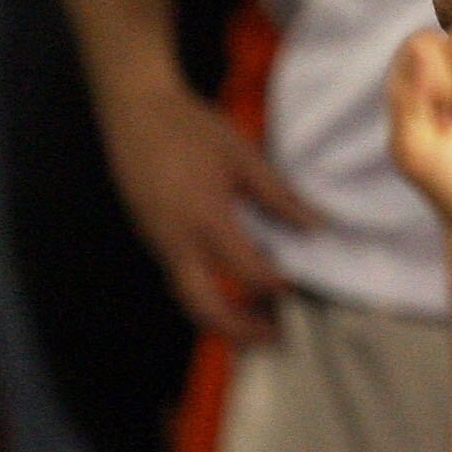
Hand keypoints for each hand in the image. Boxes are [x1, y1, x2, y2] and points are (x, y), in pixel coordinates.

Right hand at [98, 78, 318, 343]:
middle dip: (239, 330)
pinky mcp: (152, 237)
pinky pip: (179, 278)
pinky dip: (206, 294)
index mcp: (204, 219)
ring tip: (259, 320)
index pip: (245, 270)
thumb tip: (317, 226)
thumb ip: (279, 195)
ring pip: (187, 297)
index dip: (273, 286)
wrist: (135, 112)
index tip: (297, 291)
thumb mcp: (243, 156)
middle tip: (275, 338)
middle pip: (204, 307)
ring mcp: (158, 242)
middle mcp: (176, 241)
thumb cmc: (192, 129)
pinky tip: (232, 286)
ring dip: (221, 317)